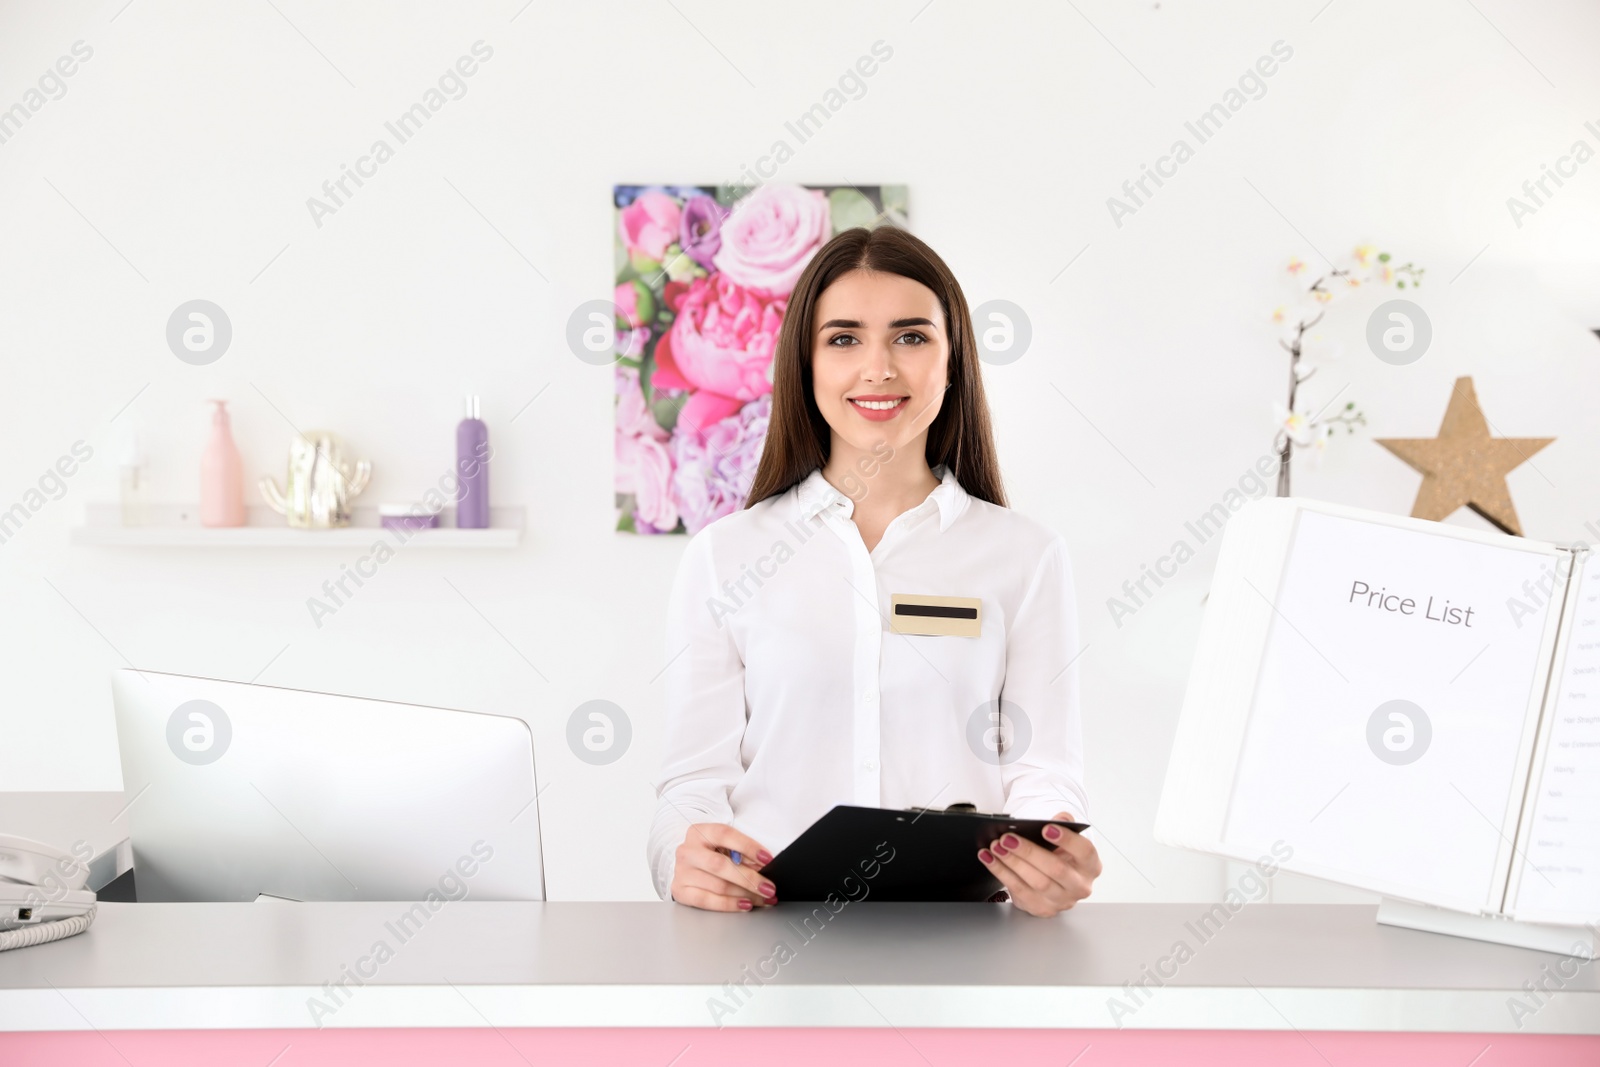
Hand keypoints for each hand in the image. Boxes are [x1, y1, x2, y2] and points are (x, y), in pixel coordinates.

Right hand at [670, 822, 778, 911]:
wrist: (689, 864)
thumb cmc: (712, 852)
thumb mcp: (725, 845)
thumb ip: (742, 853)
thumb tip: (764, 868)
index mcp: (699, 832)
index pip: (725, 835)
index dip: (748, 846)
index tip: (768, 859)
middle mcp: (687, 851)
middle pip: (720, 865)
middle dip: (749, 878)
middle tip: (769, 887)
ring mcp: (681, 872)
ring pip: (717, 886)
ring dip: (745, 894)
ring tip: (763, 898)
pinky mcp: (680, 891)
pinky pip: (707, 901)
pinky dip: (729, 904)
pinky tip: (746, 904)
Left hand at [979, 811, 1100, 917]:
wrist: (1055, 881)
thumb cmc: (1060, 856)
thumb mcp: (1065, 840)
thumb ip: (1065, 825)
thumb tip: (1060, 818)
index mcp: (1090, 865)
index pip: (1085, 852)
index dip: (1067, 840)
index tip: (1046, 828)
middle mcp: (1080, 886)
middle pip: (1056, 869)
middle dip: (1029, 852)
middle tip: (1008, 838)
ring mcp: (1061, 901)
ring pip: (1036, 882)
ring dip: (1012, 863)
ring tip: (996, 847)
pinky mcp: (1042, 909)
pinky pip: (1019, 891)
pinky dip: (1001, 873)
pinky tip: (990, 859)